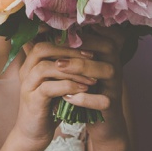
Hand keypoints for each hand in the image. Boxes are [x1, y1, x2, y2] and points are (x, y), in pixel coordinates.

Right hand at [15, 41, 99, 150]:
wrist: (33, 134)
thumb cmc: (48, 106)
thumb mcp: (55, 83)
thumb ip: (61, 68)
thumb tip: (84, 51)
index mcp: (31, 64)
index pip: (44, 41)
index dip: (65, 41)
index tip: (87, 46)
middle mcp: (25, 71)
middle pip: (42, 49)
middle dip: (69, 51)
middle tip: (91, 57)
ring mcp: (27, 86)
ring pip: (46, 67)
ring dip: (72, 71)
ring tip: (92, 78)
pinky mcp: (32, 101)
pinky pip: (49, 88)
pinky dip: (68, 86)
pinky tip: (84, 90)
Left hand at [62, 27, 128, 144]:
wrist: (97, 121)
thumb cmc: (81, 89)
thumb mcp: (73, 68)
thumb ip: (60, 50)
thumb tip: (35, 31)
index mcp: (105, 54)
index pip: (102, 32)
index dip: (82, 29)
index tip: (58, 29)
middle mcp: (114, 65)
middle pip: (108, 47)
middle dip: (82, 45)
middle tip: (57, 42)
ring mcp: (115, 85)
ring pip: (108, 70)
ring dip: (82, 66)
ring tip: (58, 67)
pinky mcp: (112, 106)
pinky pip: (104, 100)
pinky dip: (85, 99)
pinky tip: (67, 97)